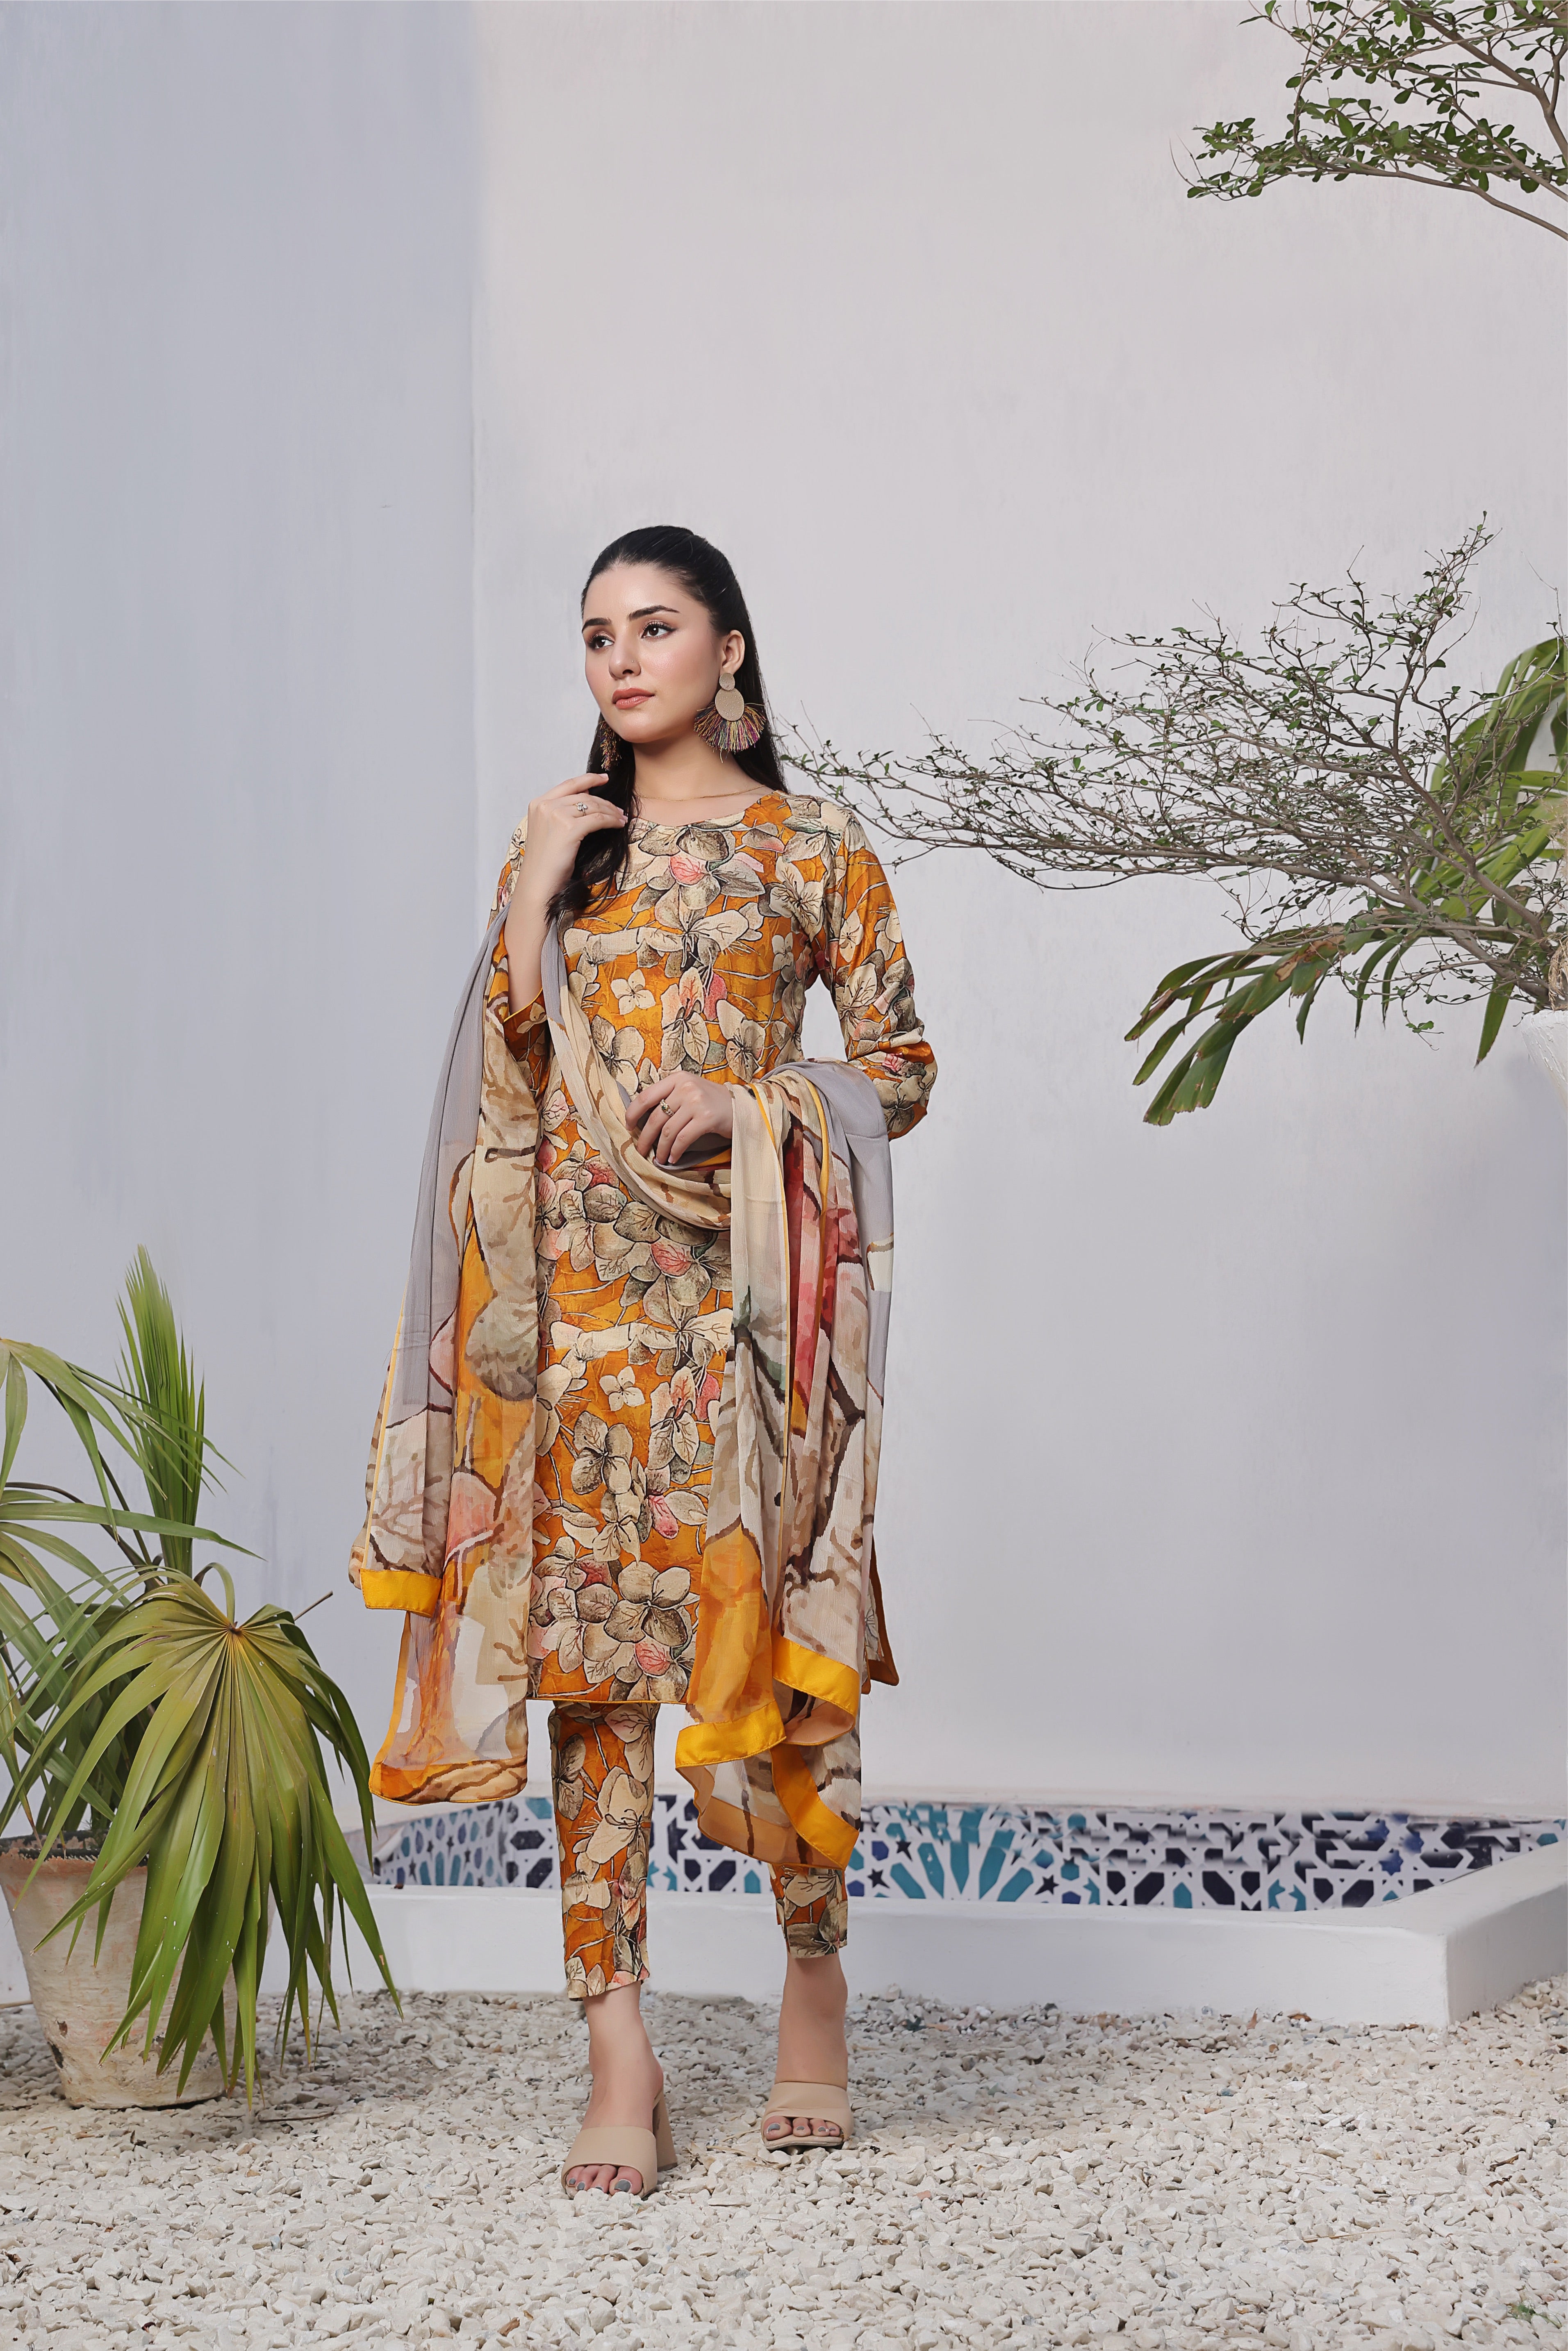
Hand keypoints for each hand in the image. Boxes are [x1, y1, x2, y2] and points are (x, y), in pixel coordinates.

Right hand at [514, 773, 626, 908]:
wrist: (538, 883)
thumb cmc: (545, 863)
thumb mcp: (549, 831)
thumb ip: (562, 813)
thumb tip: (588, 802)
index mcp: (538, 803)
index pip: (568, 784)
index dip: (589, 779)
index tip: (604, 778)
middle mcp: (545, 805)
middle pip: (583, 796)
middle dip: (605, 802)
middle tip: (619, 809)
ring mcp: (556, 815)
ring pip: (592, 806)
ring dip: (611, 812)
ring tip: (621, 818)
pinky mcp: (569, 828)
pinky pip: (597, 819)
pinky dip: (611, 821)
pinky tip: (618, 825)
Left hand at [626, 1070, 734, 1166]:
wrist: (743, 1107)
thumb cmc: (713, 1102)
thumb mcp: (690, 1090)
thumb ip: (670, 1097)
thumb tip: (644, 1118)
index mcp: (678, 1078)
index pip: (646, 1095)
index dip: (633, 1113)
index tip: (628, 1126)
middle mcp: (686, 1087)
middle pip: (655, 1116)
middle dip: (644, 1137)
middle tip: (640, 1150)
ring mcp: (696, 1102)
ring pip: (668, 1130)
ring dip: (660, 1148)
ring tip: (658, 1158)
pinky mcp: (706, 1118)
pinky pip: (683, 1139)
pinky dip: (675, 1151)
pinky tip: (673, 1158)